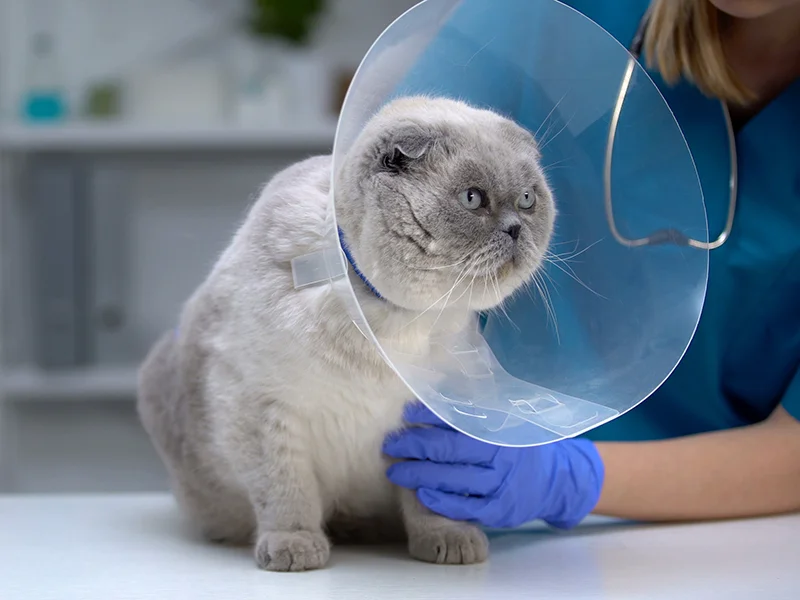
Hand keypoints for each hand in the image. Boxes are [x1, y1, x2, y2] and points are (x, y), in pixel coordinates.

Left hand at [383, 403, 604, 528]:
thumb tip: (437, 386)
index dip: (430, 415)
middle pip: (450, 450)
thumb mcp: (507, 417)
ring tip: (395, 471)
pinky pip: (465, 507)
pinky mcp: (499, 511)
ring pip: (454, 480)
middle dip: (415, 446)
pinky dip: (441, 501)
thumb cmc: (521, 443)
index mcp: (502, 428)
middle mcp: (502, 456)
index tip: (407, 412)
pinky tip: (421, 494)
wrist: (556, 480)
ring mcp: (500, 485)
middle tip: (390, 444)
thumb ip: (476, 405)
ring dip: (420, 475)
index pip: (459, 419)